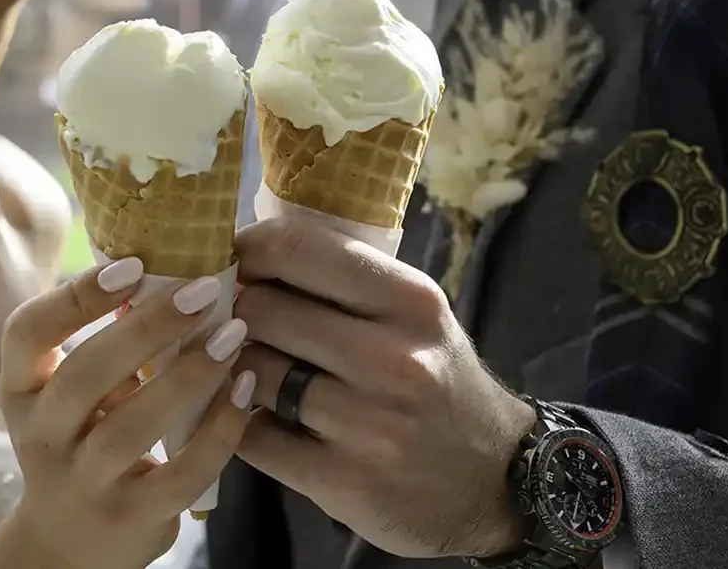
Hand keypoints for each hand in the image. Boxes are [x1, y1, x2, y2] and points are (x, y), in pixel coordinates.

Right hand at [0, 257, 256, 568]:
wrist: (69, 545)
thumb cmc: (80, 442)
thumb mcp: (70, 397)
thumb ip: (107, 346)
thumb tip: (178, 273)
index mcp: (22, 390)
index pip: (26, 333)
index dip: (74, 296)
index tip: (131, 265)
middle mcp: (42, 436)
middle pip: (84, 374)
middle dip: (146, 327)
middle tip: (202, 291)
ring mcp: (84, 481)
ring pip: (133, 426)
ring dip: (190, 375)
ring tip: (233, 334)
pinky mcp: (132, 516)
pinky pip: (182, 472)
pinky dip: (220, 429)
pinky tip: (244, 390)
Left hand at [231, 216, 536, 559]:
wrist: (494, 481)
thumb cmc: (436, 380)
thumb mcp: (412, 315)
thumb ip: (342, 282)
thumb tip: (244, 255)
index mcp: (410, 300)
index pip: (298, 248)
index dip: (248, 248)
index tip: (233, 258)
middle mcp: (393, 358)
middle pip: (263, 309)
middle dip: (237, 312)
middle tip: (234, 319)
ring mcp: (368, 423)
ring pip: (252, 372)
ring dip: (237, 368)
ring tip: (251, 367)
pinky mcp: (343, 480)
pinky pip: (252, 436)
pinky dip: (241, 422)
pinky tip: (257, 415)